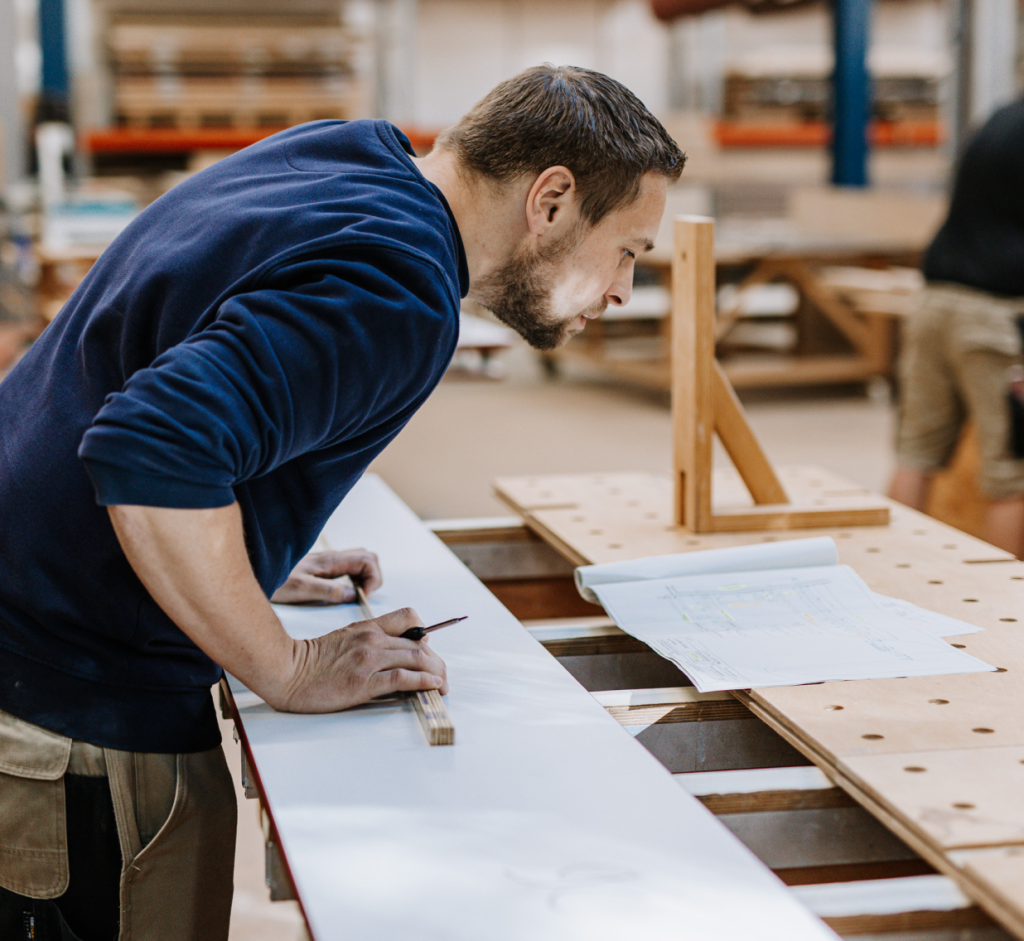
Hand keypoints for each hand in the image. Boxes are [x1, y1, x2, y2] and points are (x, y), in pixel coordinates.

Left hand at [270, 549, 381, 604]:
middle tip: (362, 596)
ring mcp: (328, 562)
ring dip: (364, 578)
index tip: (362, 596)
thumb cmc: (276, 582)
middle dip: (373, 577)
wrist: (257, 570)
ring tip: (355, 596)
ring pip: (359, 562)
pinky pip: (348, 569)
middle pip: (368, 558)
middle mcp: (332, 557)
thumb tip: (354, 594)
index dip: (373, 578)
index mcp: (331, 560)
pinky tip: (343, 593)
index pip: (368, 560)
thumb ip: (329, 591)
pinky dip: (354, 579)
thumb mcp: (302, 590)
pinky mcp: (322, 568)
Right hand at [274, 607, 448, 712]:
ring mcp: (369, 660)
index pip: (409, 617)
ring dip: (436, 673)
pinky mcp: (364, 682)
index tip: (429, 648)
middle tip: (442, 676)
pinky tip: (433, 687)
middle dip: (436, 661)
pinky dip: (423, 682)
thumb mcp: (344, 639)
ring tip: (443, 686)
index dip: (426, 631)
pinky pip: (403, 678)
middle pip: (419, 643)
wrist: (286, 671)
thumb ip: (368, 640)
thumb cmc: (311, 660)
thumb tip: (393, 651)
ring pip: (417, 658)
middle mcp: (373, 640)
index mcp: (368, 627)